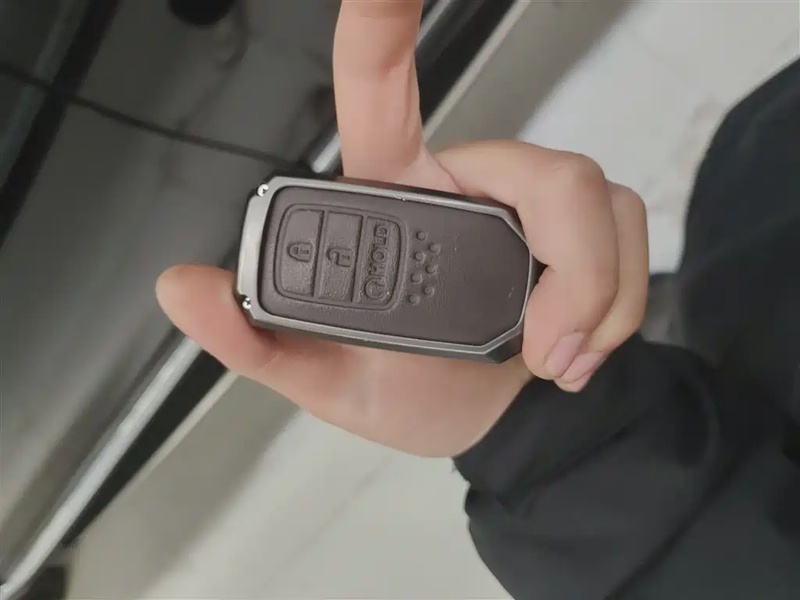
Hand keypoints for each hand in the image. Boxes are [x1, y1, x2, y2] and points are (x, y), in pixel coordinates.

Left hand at [156, 0, 648, 457]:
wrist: (494, 425)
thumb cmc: (412, 396)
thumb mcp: (328, 382)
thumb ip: (257, 343)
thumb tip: (181, 287)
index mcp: (393, 198)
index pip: (382, 94)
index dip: (382, 27)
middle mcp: (465, 183)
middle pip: (537, 164)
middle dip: (566, 265)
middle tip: (540, 347)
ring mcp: (529, 203)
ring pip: (590, 195)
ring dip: (593, 292)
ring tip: (556, 357)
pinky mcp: (583, 225)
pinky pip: (629, 227)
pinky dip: (618, 301)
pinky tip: (583, 346)